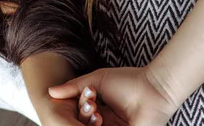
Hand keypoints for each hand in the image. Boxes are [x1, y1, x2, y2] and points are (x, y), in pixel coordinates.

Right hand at [48, 67, 178, 125]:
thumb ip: (73, 87)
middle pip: (84, 124)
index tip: (88, 96)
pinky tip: (99, 116)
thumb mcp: (95, 82)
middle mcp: (107, 124)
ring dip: (91, 121)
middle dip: (85, 114)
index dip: (80, 107)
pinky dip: (94, 125)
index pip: (81, 116)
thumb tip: (50, 92)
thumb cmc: (128, 81)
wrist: (153, 87)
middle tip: (94, 103)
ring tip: (99, 110)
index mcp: (101, 112)